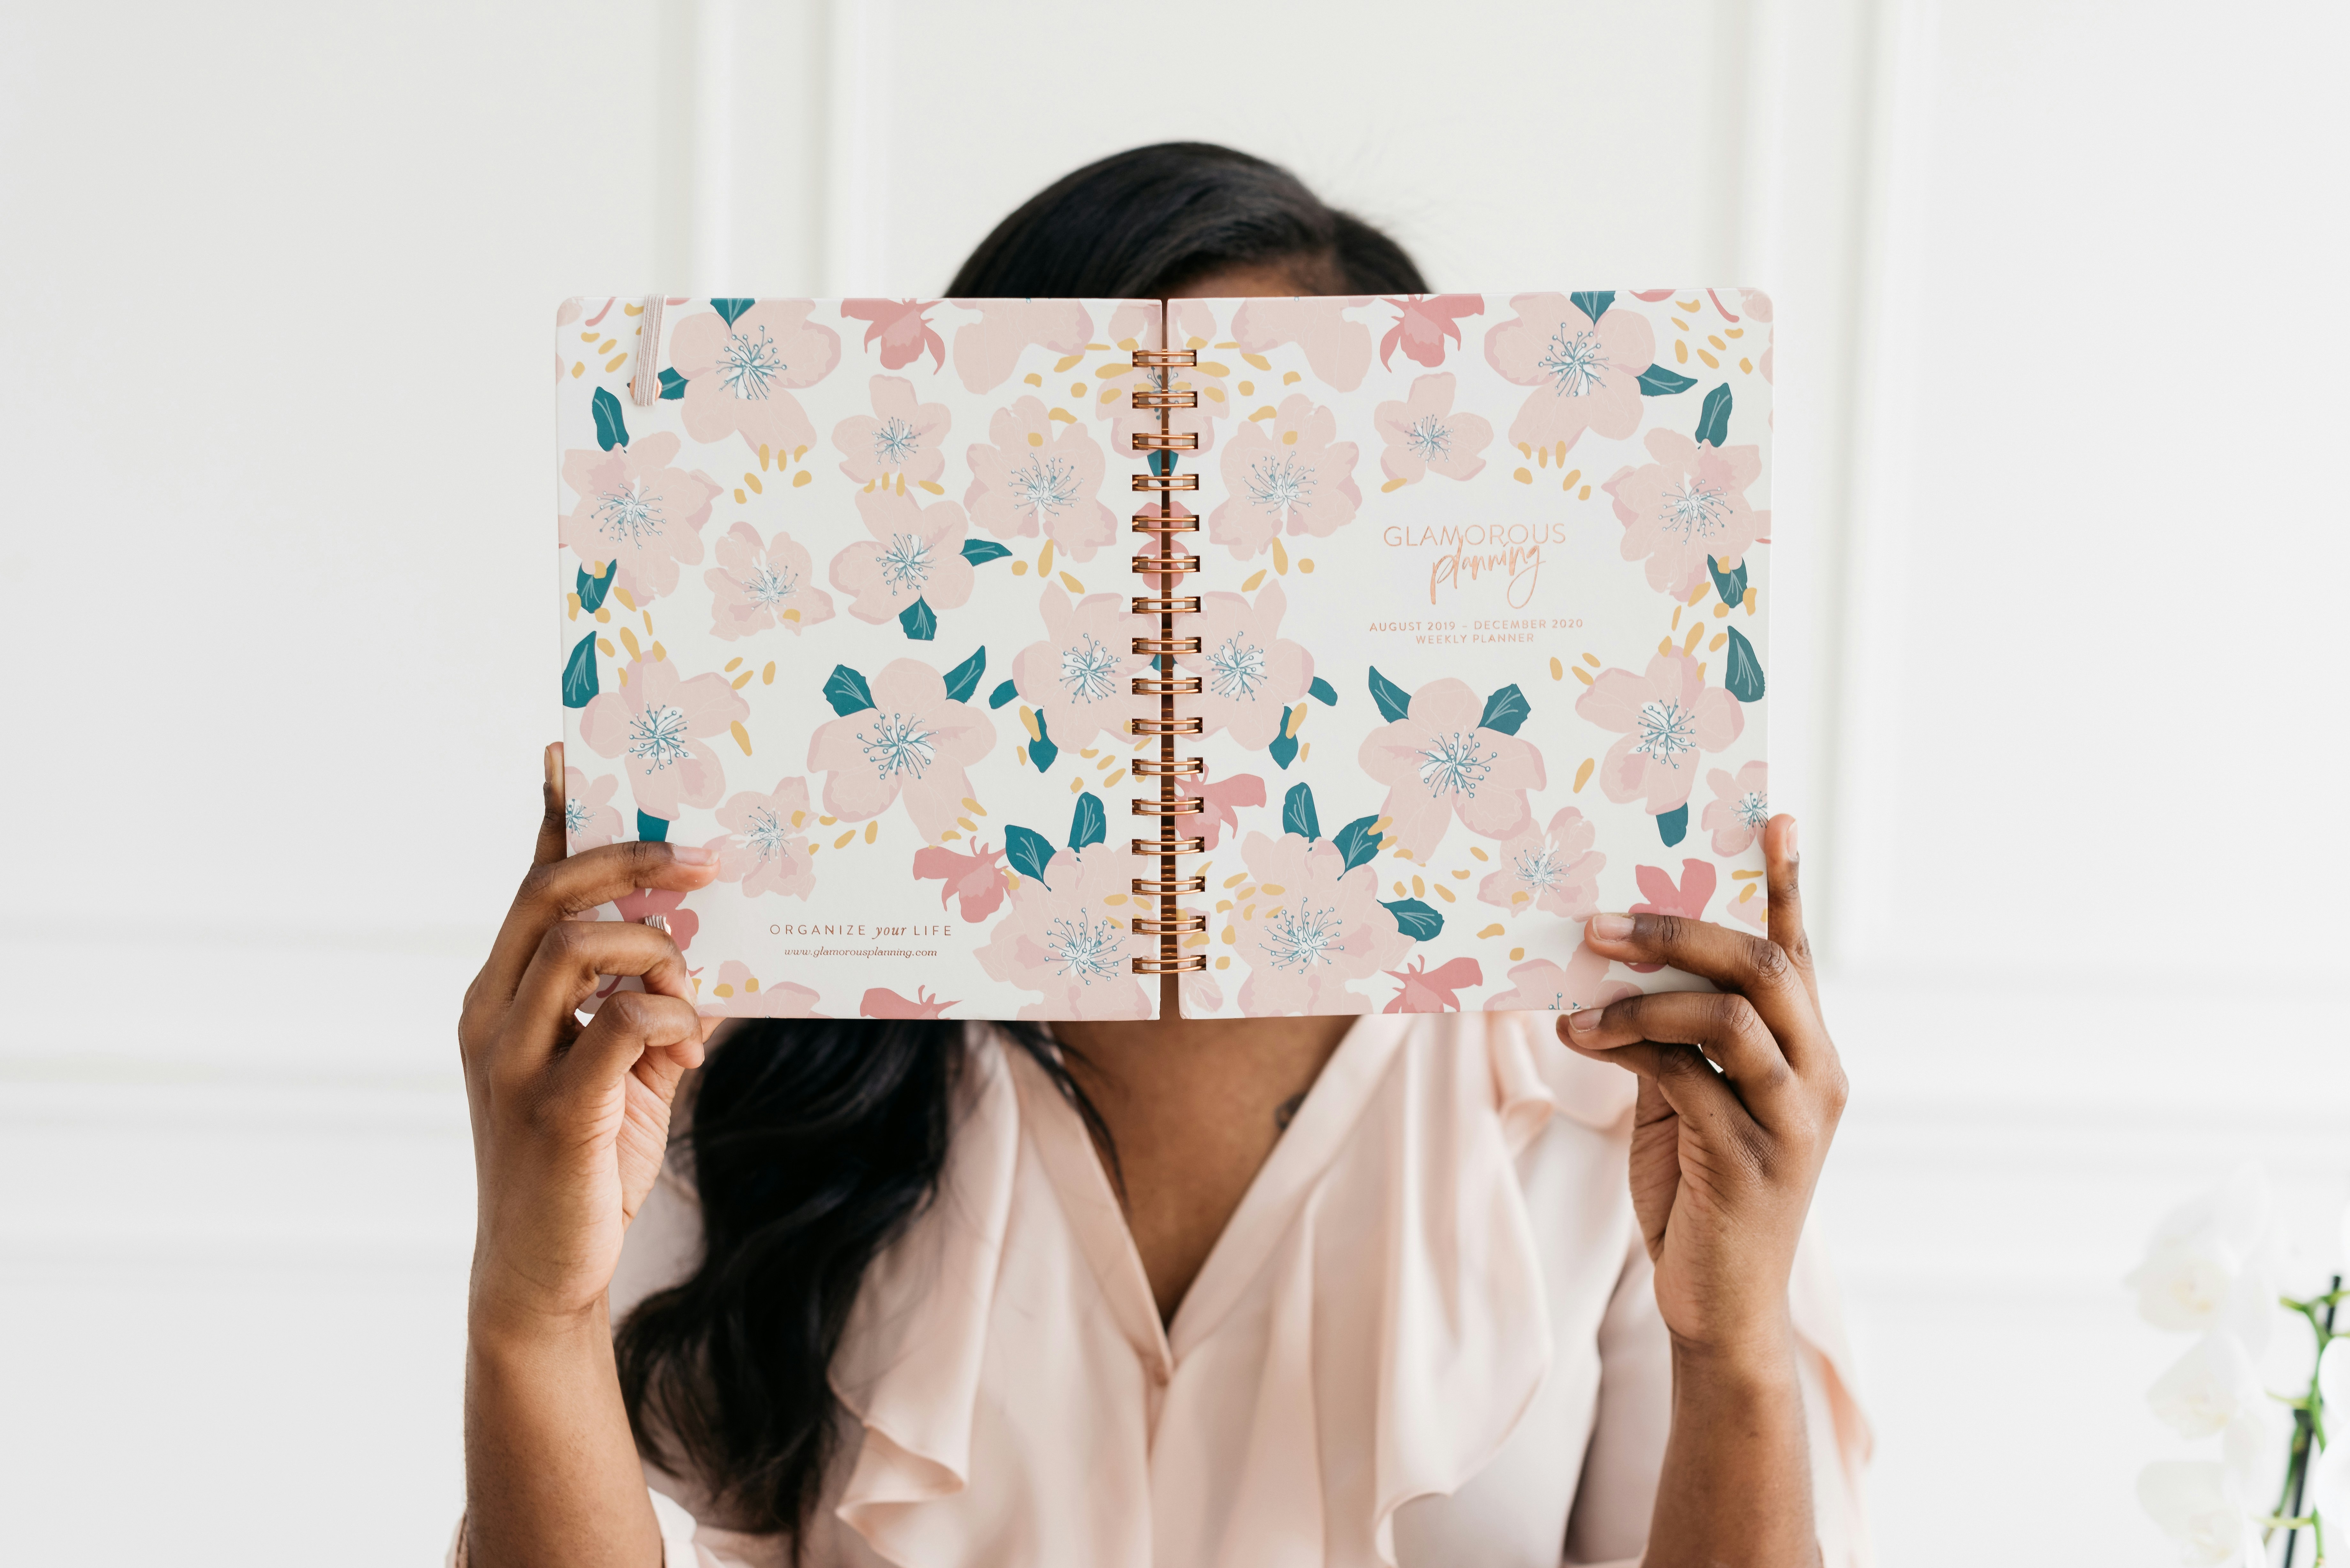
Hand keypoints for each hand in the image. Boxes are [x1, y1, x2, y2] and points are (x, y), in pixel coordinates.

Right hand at [459, 743, 720, 1339]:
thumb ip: (650, 1011)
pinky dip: (667, 1022)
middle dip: (630, 860)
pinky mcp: (554, 1111)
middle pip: (550, 895)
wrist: (544, 1276)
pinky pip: (619, 1026)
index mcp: (502, 996)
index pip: (529, 885)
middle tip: (704, 857)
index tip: (569, 754)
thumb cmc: (586, 1165)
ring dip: (656, 953)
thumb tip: (704, 964)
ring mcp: (516, 1063)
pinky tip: (686, 1050)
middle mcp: (494, 1016)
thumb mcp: (622, 1073)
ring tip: (689, 993)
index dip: (554, 818)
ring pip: (580, 947)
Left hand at [1560, 815, 1844, 1361]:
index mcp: (1811, 1053)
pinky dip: (1624, 1047)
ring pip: (1728, 1016)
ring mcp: (1792, 1120)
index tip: (1774, 817)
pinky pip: (1684, 1076)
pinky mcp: (1750, 1160)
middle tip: (1605, 918)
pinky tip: (1577, 1038)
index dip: (1786, 884)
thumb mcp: (1690, 1098)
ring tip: (1580, 991)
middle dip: (1683, 931)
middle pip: (1763, 967)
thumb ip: (1678, 1036)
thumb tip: (1619, 964)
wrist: (1716, 1305)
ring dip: (1645, 993)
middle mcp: (1820, 1076)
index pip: (1798, 951)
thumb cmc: (1698, 1189)